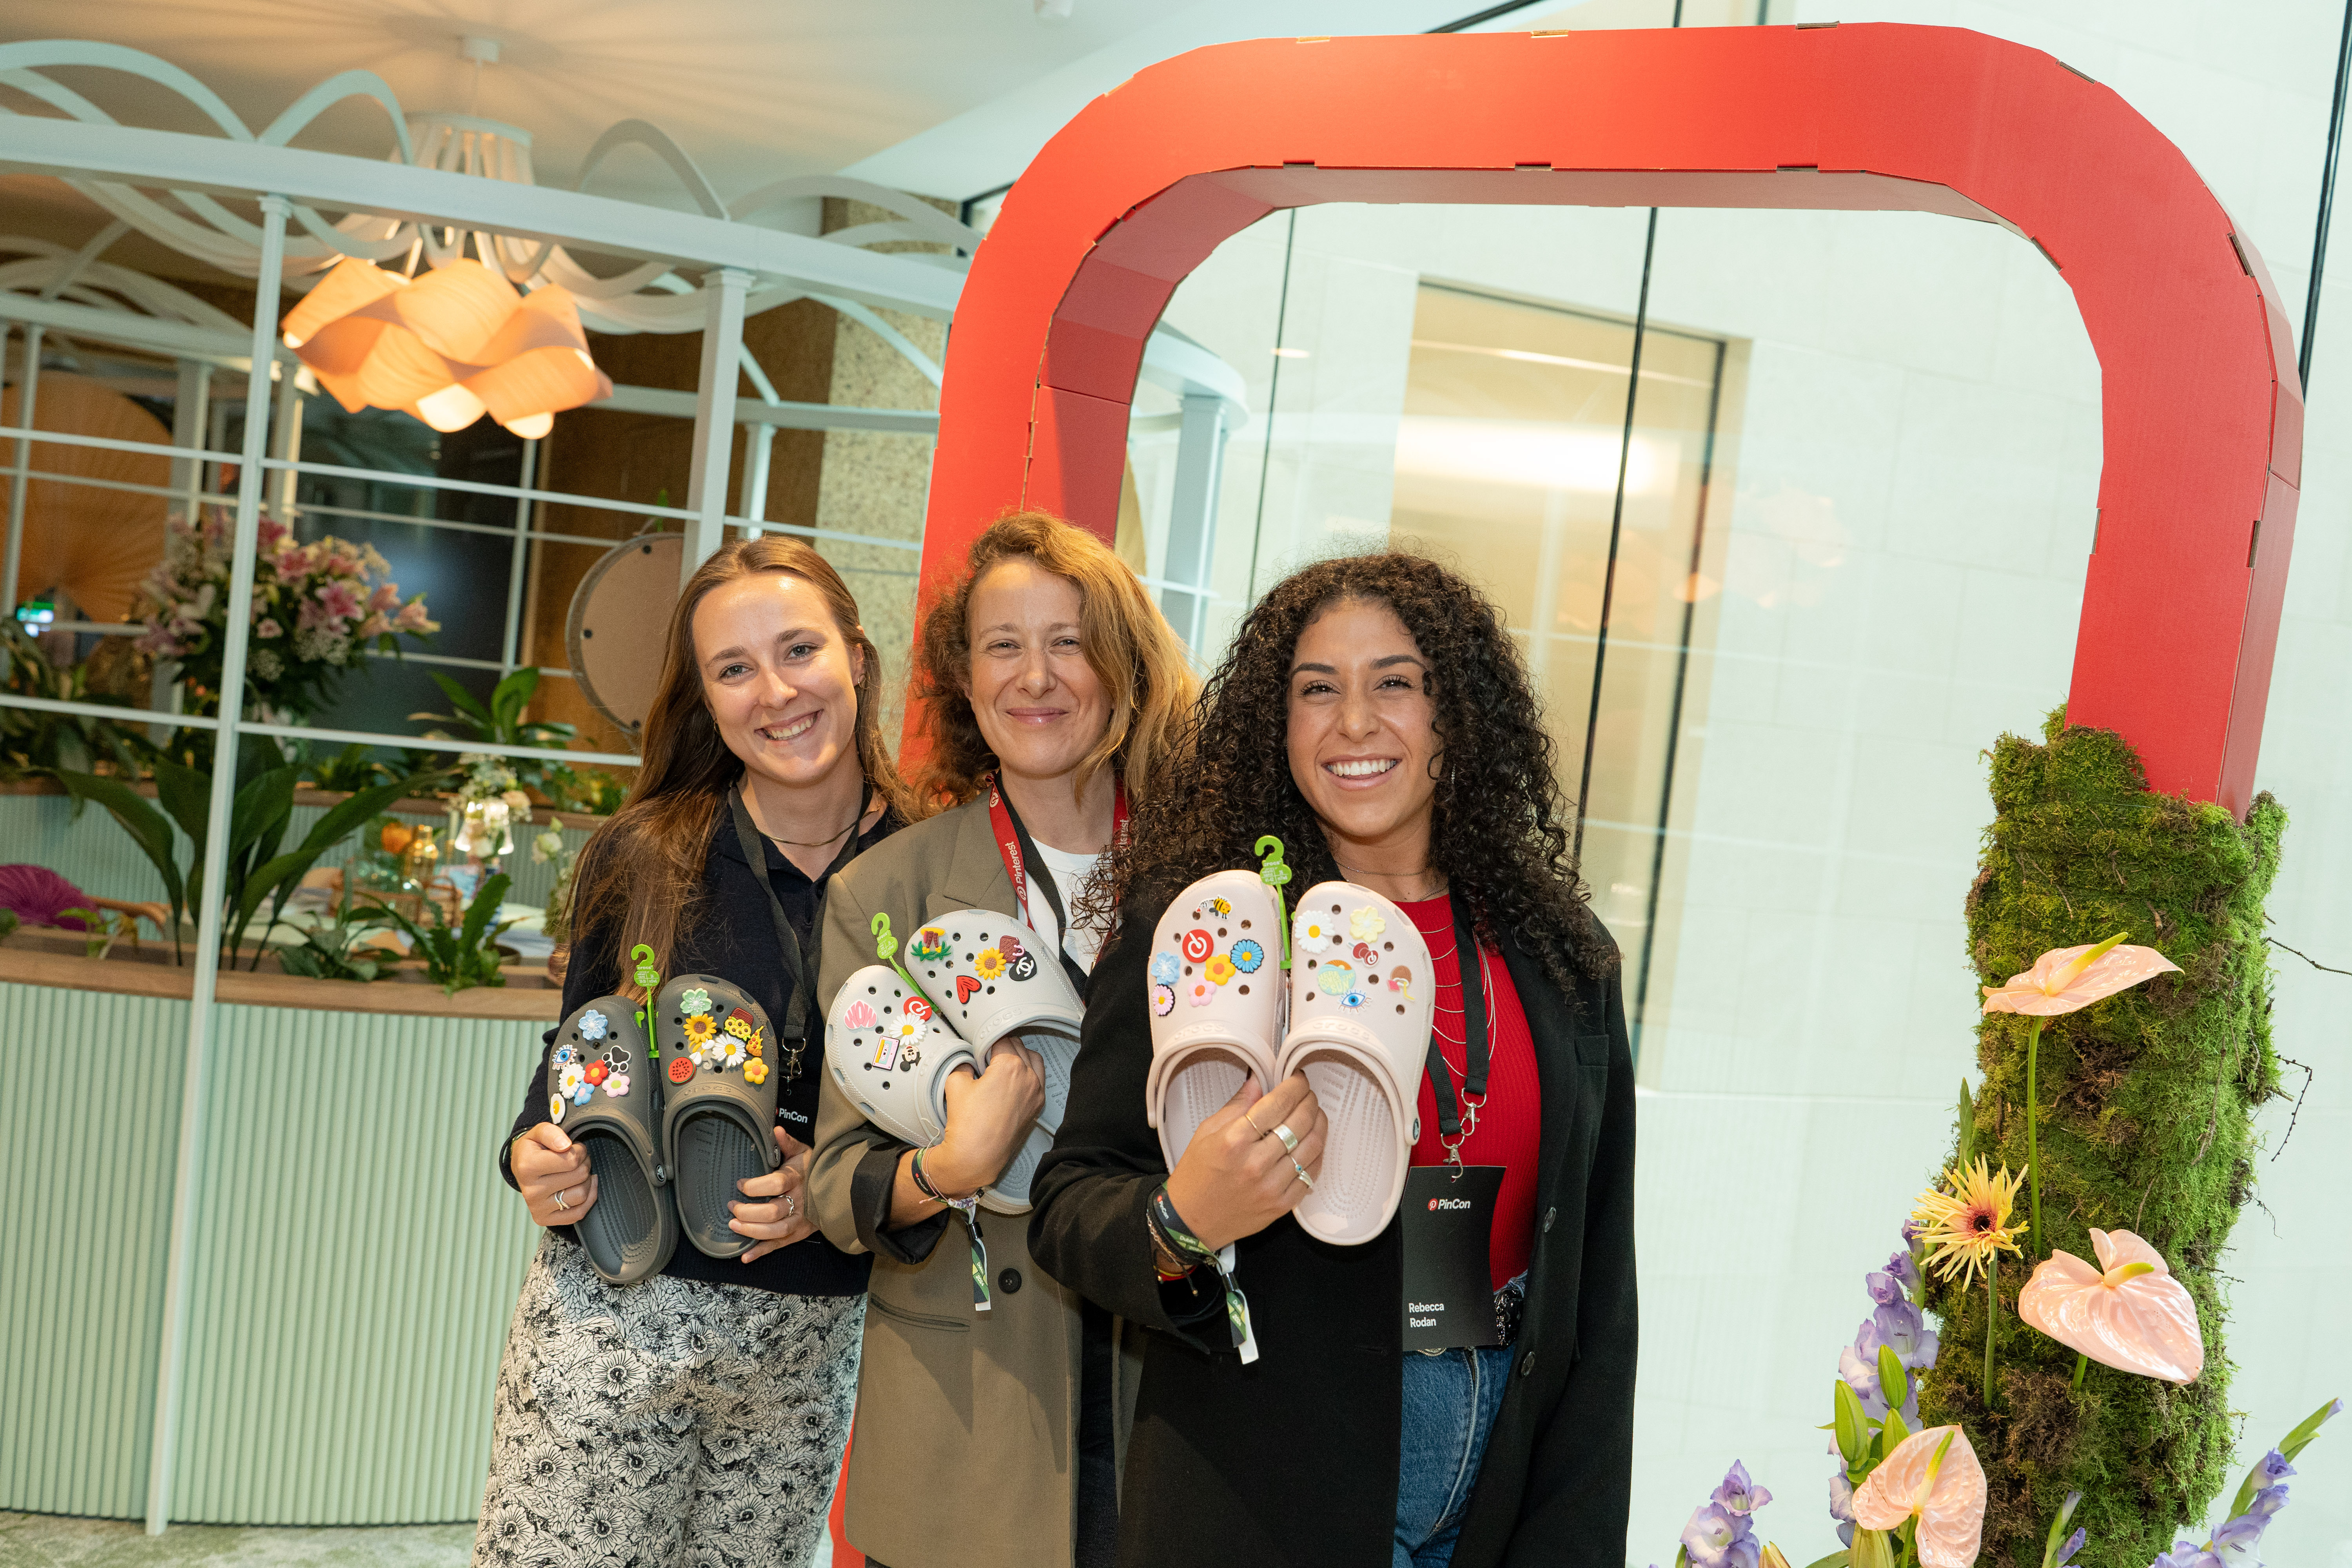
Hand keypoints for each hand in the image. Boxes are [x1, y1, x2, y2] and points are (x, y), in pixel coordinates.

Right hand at [514, 1123, 595, 1226]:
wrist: (522, 1167)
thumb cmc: (534, 1149)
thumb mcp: (539, 1132)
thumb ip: (552, 1133)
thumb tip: (565, 1145)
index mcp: (527, 1167)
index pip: (572, 1160)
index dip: (580, 1151)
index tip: (574, 1148)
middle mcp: (530, 1191)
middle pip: (579, 1176)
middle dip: (584, 1163)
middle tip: (577, 1159)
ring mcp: (537, 1208)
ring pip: (581, 1194)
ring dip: (587, 1180)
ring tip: (577, 1172)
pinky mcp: (544, 1219)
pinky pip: (579, 1214)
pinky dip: (587, 1199)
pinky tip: (583, 1186)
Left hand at [732, 1127, 816, 1261]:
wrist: (837, 1189)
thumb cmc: (813, 1169)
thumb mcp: (802, 1152)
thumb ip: (787, 1143)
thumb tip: (776, 1130)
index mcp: (798, 1179)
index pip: (776, 1184)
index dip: (755, 1186)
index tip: (740, 1184)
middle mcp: (799, 1202)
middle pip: (772, 1212)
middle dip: (748, 1212)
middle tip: (732, 1206)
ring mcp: (799, 1221)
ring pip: (775, 1232)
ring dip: (752, 1231)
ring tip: (733, 1225)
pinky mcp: (798, 1234)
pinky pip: (779, 1246)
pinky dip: (761, 1252)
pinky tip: (745, 1256)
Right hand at [924, 1038, 1047, 1194]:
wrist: (977, 1156)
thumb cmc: (967, 1123)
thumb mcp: (955, 1084)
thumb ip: (963, 1065)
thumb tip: (969, 1062)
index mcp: (1010, 1066)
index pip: (1001, 1040)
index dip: (988, 1041)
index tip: (980, 1047)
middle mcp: (1029, 1076)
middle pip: (1018, 1047)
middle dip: (1003, 1047)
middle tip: (987, 1056)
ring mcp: (1036, 1092)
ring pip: (1033, 1060)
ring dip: (1020, 1057)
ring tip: (1002, 1065)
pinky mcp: (1037, 1106)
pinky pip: (1038, 1080)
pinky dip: (1029, 1074)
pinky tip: (1014, 1080)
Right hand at [1162, 1073, 1326, 1253]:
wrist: (1191, 1220)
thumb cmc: (1196, 1174)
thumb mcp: (1206, 1131)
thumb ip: (1237, 1105)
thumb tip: (1259, 1080)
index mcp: (1234, 1140)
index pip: (1277, 1104)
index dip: (1294, 1086)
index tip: (1298, 1079)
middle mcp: (1255, 1163)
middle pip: (1300, 1122)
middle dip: (1309, 1100)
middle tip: (1307, 1093)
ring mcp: (1272, 1186)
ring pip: (1312, 1146)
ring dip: (1319, 1124)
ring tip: (1315, 1114)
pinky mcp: (1282, 1204)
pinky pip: (1312, 1174)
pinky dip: (1317, 1154)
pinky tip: (1312, 1142)